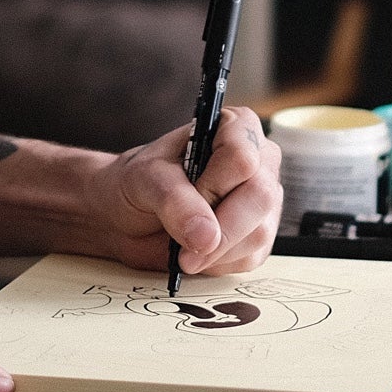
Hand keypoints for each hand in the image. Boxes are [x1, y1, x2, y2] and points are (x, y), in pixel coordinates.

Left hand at [80, 106, 281, 278]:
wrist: (128, 216)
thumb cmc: (138, 183)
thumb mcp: (146, 180)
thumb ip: (174, 201)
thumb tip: (207, 237)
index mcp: (236, 127)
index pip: (242, 158)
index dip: (213, 187)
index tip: (185, 198)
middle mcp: (259, 161)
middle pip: (260, 196)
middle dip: (219, 229)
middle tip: (183, 247)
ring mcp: (263, 200)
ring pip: (259, 233)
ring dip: (215, 251)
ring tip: (182, 249)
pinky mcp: (259, 235)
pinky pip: (251, 257)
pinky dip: (218, 263)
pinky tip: (196, 253)